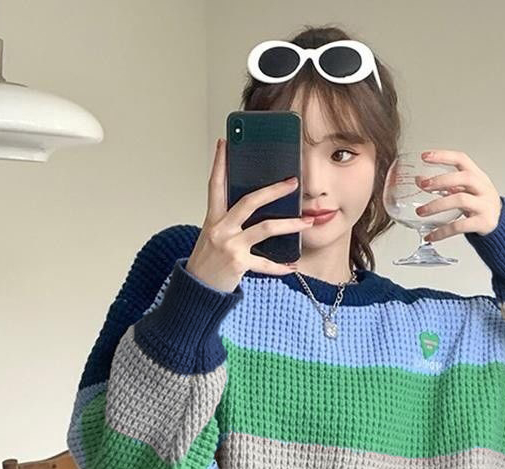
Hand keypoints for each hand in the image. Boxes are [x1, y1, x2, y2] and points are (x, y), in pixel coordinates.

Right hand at [185, 138, 314, 292]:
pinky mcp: (238, 264)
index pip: (215, 184)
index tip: (226, 143)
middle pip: (249, 201)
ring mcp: (230, 246)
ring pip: (265, 228)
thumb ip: (229, 221)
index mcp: (213, 218)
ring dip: (290, 224)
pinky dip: (281, 266)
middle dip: (273, 190)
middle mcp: (220, 229)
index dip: (220, 163)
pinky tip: (293, 265)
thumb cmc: (207, 262)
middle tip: (293, 182)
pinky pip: (266, 264)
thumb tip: (256, 208)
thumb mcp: (213, 236)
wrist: (197, 290)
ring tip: (307, 222)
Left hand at [413, 149, 502, 242]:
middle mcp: (482, 188)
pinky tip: (431, 235)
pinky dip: (442, 231)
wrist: (499, 223)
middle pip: (464, 178)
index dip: (443, 156)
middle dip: (441, 180)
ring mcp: (484, 205)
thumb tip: (420, 180)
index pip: (461, 159)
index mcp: (477, 176)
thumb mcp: (464, 190)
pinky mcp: (482, 222)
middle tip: (423, 185)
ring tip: (421, 211)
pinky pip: (460, 226)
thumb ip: (443, 185)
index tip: (425, 156)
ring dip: (437, 205)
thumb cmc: (479, 203)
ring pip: (461, 200)